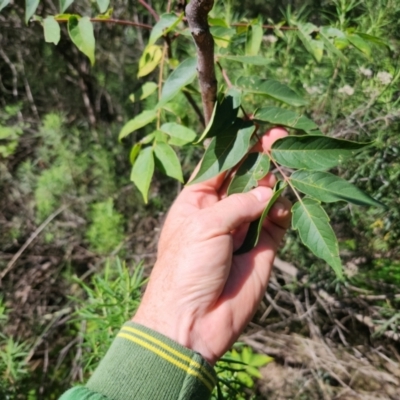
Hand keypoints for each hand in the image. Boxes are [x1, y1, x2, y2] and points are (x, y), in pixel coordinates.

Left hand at [132, 128, 290, 364]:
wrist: (193, 321)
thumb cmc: (185, 267)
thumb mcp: (205, 225)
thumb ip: (239, 203)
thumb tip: (270, 190)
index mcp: (196, 200)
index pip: (219, 165)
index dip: (238, 147)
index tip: (256, 126)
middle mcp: (220, 211)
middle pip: (245, 178)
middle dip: (261, 158)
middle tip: (279, 137)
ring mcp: (242, 229)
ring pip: (264, 197)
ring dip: (275, 181)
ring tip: (284, 166)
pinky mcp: (262, 248)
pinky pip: (278, 222)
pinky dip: (283, 209)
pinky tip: (282, 202)